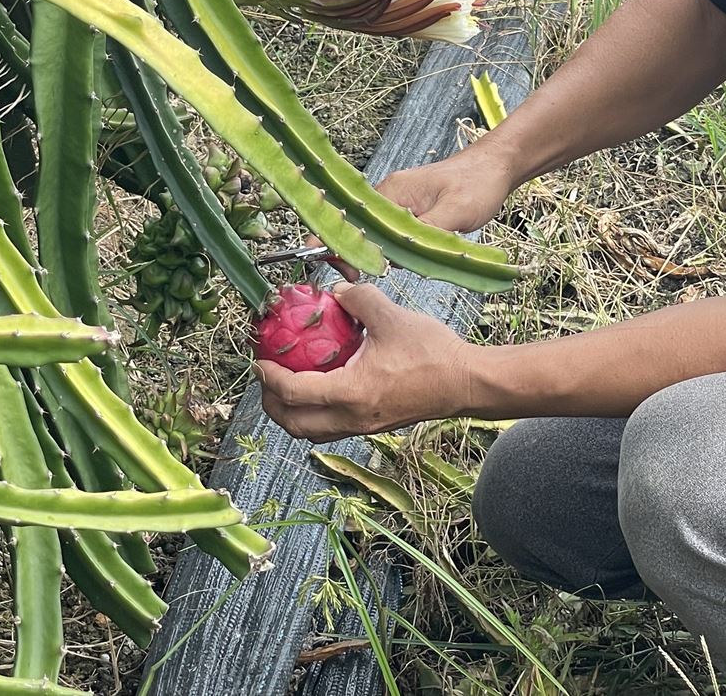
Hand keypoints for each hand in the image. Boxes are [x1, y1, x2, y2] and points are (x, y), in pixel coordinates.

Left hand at [255, 284, 475, 442]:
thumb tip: (336, 292)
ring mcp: (363, 425)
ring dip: (291, 413)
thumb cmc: (432, 354)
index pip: (292, 391)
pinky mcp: (374, 425)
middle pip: (294, 424)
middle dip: (271, 403)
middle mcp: (352, 417)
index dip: (268, 375)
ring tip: (286, 387)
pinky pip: (331, 427)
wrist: (465, 383)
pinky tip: (321, 387)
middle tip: (265, 377)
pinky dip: (315, 414)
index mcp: (350, 393)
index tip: (259, 358)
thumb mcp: (390, 316)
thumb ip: (357, 299)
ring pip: (311, 431)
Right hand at [298, 144, 519, 282]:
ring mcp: (399, 205)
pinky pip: (395, 236)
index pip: (355, 222)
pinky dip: (397, 250)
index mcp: (392, 191)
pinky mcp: (411, 214)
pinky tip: (405, 261)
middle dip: (361, 255)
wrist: (495, 167)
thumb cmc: (478, 182)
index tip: (351, 272)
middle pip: (362, 231)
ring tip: (391, 270)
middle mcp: (389, 196)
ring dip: (383, 254)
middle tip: (368, 277)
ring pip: (379, 236)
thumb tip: (397, 258)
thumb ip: (425, 235)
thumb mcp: (455, 211)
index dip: (346, 247)